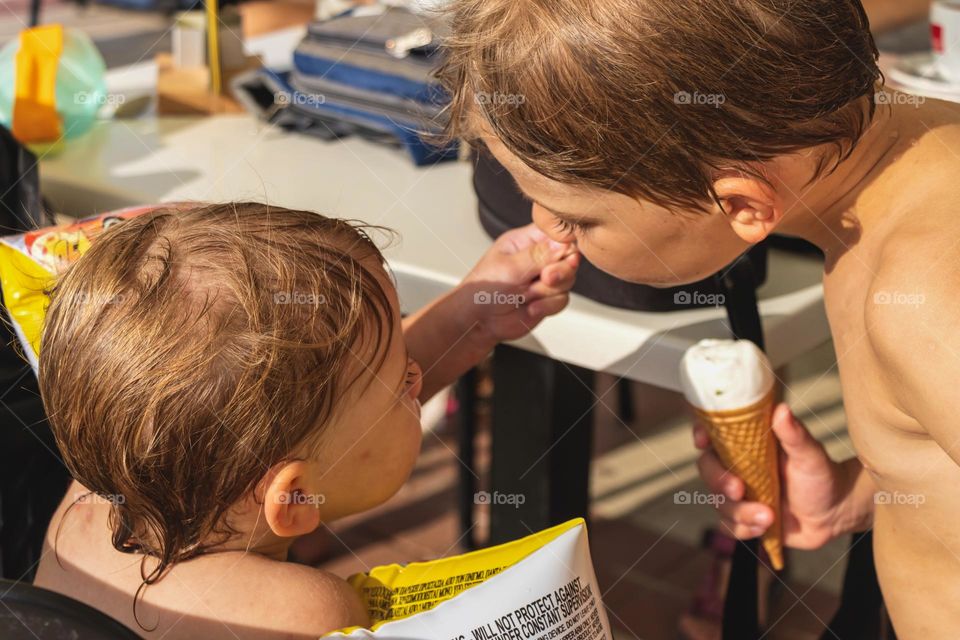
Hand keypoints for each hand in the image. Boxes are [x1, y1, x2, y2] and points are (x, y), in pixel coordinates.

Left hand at [456, 223, 578, 343]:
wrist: (478, 321)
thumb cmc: (482, 290)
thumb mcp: (509, 268)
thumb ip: (538, 256)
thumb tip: (563, 244)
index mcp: (525, 242)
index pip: (555, 233)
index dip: (564, 243)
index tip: (561, 255)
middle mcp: (537, 258)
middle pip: (568, 257)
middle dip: (559, 270)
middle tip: (545, 278)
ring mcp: (543, 279)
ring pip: (568, 280)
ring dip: (548, 291)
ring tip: (527, 295)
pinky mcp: (546, 298)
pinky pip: (562, 299)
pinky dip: (548, 305)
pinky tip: (531, 307)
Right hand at [696, 403, 869, 548]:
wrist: (835, 513)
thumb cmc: (823, 476)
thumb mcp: (810, 455)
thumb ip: (795, 435)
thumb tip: (782, 410)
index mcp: (748, 446)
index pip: (714, 434)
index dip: (701, 434)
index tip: (703, 441)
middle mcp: (737, 467)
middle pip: (707, 470)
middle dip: (719, 482)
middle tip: (739, 490)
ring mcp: (739, 494)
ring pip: (718, 502)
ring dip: (740, 513)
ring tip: (769, 517)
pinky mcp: (743, 518)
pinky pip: (728, 526)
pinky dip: (744, 529)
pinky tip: (764, 527)